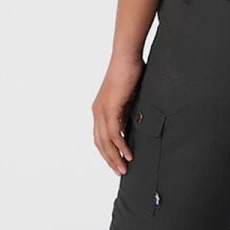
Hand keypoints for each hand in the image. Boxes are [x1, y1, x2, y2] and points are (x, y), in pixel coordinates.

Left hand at [93, 54, 145, 173]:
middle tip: (120, 172)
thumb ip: (127, 113)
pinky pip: (114, 133)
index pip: (100, 137)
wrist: (126, 57)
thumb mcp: (129, 98)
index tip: (116, 163)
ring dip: (115, 156)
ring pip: (106, 141)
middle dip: (110, 159)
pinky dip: (121, 145)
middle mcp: (97, 111)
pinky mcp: (110, 108)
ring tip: (124, 168)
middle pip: (100, 143)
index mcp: (100, 109)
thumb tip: (132, 126)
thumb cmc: (130, 73)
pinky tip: (128, 153)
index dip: (107, 152)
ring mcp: (102, 110)